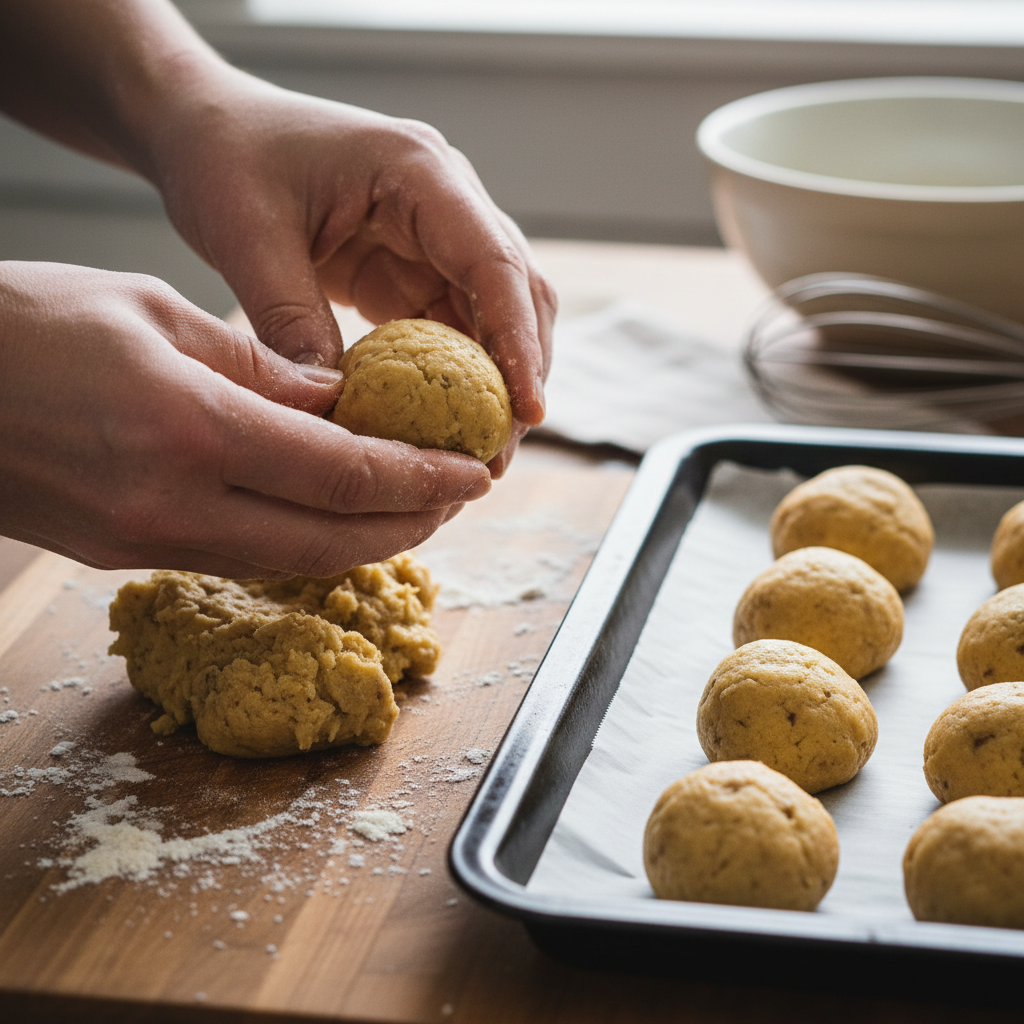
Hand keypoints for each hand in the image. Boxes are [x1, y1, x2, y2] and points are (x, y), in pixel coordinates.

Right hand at [0, 262, 490, 576]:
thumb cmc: (23, 325)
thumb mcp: (151, 311)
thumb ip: (255, 365)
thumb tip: (334, 402)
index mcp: (191, 428)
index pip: (342, 472)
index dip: (420, 479)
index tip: (473, 472)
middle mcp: (176, 503)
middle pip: (332, 538)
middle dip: (410, 524)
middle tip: (458, 498)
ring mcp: (148, 541)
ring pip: (291, 559)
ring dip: (362, 540)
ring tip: (411, 510)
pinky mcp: (127, 555)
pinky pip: (241, 557)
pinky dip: (301, 540)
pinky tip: (329, 515)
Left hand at [141, 65, 554, 475]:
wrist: (210, 131)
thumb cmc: (228, 159)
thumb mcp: (249, 236)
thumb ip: (290, 319)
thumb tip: (334, 409)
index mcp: (420, 173)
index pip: (494, 263)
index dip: (518, 341)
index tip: (529, 412)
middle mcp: (448, 202)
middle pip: (518, 295)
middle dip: (519, 376)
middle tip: (497, 456)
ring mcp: (437, 239)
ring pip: (496, 320)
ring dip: (494, 386)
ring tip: (478, 456)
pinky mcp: (416, 272)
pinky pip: (454, 333)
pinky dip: (457, 382)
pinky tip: (442, 429)